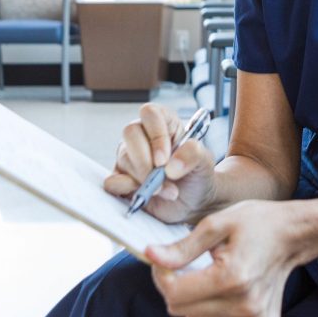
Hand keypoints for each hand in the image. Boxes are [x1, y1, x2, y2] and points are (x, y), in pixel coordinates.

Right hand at [102, 103, 215, 223]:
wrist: (194, 202)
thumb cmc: (197, 175)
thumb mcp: (205, 161)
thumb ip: (193, 154)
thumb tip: (170, 166)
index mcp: (164, 123)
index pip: (150, 113)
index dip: (156, 135)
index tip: (164, 159)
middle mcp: (143, 136)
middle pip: (130, 133)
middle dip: (145, 159)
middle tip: (162, 178)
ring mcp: (129, 157)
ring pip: (123, 158)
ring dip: (144, 179)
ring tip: (166, 190)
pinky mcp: (121, 179)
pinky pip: (112, 181)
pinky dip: (128, 191)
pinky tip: (146, 196)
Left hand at [147, 200, 299, 316]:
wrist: (293, 234)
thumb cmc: (258, 224)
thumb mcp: (217, 223)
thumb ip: (183, 247)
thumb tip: (151, 256)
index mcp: (232, 278)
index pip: (175, 294)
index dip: (162, 277)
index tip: (164, 262)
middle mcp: (245, 306)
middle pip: (182, 312)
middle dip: (177, 288)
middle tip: (189, 267)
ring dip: (196, 304)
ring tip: (213, 279)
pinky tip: (221, 302)